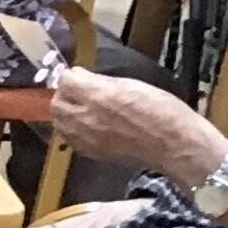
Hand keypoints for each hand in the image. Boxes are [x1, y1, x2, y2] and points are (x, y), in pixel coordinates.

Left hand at [49, 67, 227, 183]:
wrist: (172, 144)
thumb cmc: (161, 109)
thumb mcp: (133, 84)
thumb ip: (102, 82)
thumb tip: (82, 78)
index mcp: (99, 96)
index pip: (66, 80)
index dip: (73, 76)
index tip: (82, 75)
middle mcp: (86, 117)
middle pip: (56, 102)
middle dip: (65, 94)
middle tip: (80, 92)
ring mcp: (85, 137)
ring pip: (58, 122)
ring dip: (65, 113)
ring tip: (82, 109)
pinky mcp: (88, 152)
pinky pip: (68, 138)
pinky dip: (72, 129)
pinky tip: (87, 126)